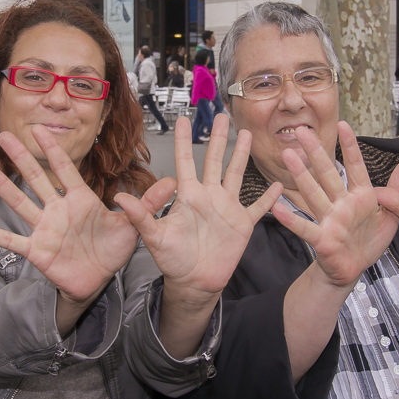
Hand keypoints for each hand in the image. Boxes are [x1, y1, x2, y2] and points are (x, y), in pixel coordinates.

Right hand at [0, 127, 173, 303]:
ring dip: (2, 185)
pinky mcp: (37, 250)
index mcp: (81, 200)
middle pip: (37, 178)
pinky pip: (11, 239)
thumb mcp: (133, 226)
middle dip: (21, 157)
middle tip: (4, 134)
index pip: (66, 170)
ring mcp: (45, 228)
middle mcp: (59, 210)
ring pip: (20, 202)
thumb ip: (149, 203)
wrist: (98, 280)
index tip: (42, 128)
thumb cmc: (111, 250)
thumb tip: (172, 182)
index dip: (55, 150)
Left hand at [115, 115, 281, 300]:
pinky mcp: (242, 224)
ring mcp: (226, 208)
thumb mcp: (154, 237)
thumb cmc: (172, 261)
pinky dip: (269, 197)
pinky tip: (279, 185)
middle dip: (217, 138)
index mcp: (188, 196)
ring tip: (247, 135)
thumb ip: (141, 216)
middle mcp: (209, 196)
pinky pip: (258, 207)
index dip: (184, 141)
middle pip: (214, 160)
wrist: (194, 283)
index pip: (186, 161)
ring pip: (237, 175)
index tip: (183, 120)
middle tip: (221, 116)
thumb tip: (120, 199)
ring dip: (242, 156)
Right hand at [270, 123, 398, 287]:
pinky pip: (305, 227)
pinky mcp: (322, 239)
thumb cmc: (369, 241)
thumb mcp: (390, 216)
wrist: (355, 269)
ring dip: (300, 175)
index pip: (355, 166)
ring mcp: (330, 220)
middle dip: (316, 152)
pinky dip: (291, 219)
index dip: (350, 146)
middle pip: (327, 174)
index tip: (343, 125)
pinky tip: (278, 207)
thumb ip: (397, 191)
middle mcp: (342, 204)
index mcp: (361, 196)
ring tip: (288, 156)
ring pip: (314, 193)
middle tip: (302, 131)